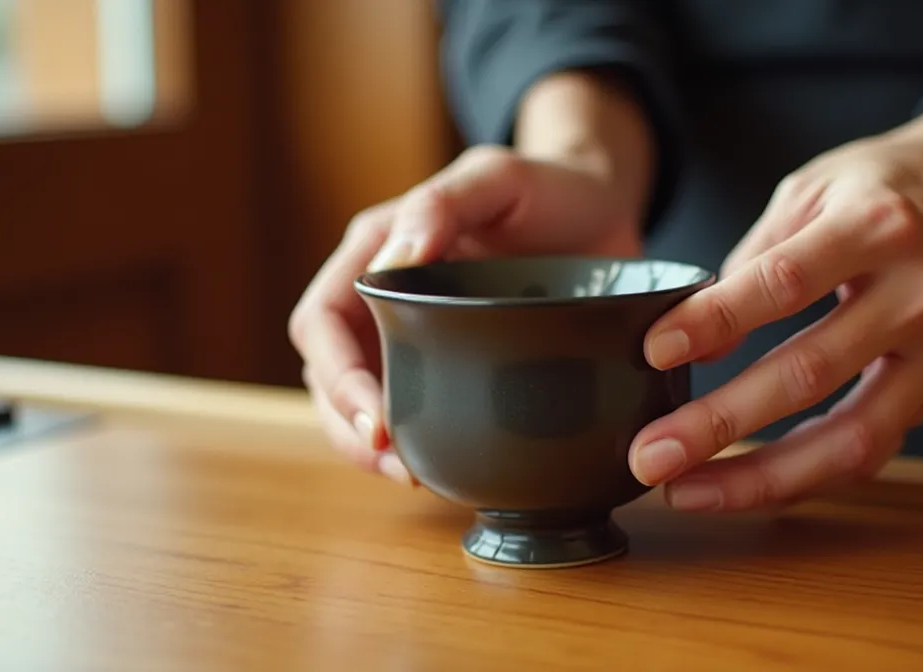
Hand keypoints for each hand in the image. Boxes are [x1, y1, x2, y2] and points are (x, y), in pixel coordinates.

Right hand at [289, 144, 645, 483]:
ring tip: (414, 477)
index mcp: (375, 250)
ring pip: (364, 402)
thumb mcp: (499, 177)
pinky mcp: (450, 363)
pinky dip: (418, 443)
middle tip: (397, 468)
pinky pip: (415, 409)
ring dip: (375, 449)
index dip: (336, 378)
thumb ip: (443, 203)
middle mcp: (381, 296)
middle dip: (351, 429)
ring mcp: (412, 334)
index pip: (321, 323)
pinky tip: (442, 467)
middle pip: (330, 376)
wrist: (601, 211)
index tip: (375, 422)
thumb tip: (393, 260)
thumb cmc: (548, 186)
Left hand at [627, 90, 922, 510]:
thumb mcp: (805, 193)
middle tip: (650, 455)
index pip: (785, 284)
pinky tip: (740, 486)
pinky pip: (867, 451)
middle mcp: (918, 294)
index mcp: (875, 227)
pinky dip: (801, 477)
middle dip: (721, 423)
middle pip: (810, 373)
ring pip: (850, 439)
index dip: (716, 321)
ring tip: (686, 491)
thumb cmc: (873, 190)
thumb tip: (684, 348)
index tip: (654, 352)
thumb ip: (749, 265)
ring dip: (759, 477)